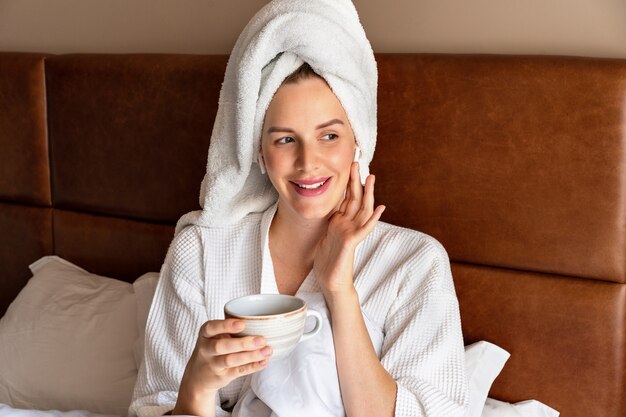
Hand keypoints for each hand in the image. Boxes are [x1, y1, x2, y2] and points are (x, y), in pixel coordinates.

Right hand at [172, 319, 271, 415]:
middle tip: (262, 340)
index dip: (226, 326)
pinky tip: (264, 361)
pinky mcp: (222, 376)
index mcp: (205, 334)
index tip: (242, 324)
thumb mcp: (214, 336)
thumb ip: (229, 329)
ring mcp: (213, 364)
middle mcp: (206, 349)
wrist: (198, 376)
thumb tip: (260, 322)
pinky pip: (238, 371)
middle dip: (243, 343)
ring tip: (267, 350)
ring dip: (251, 356)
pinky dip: (252, 366)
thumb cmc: (212, 348)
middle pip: (222, 346)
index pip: (211, 328)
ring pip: (230, 360)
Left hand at [314, 162, 384, 296]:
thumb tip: (333, 213)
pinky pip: (364, 228)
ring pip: (363, 210)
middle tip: (357, 162)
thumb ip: (332, 224)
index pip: (347, 198)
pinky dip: (373, 218)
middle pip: (356, 199)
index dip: (348, 183)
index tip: (348, 167)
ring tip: (371, 178)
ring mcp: (351, 233)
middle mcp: (348, 225)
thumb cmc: (328, 263)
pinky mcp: (351, 242)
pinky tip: (380, 208)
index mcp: (340, 223)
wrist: (331, 282)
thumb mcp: (326, 236)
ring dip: (368, 194)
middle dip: (357, 181)